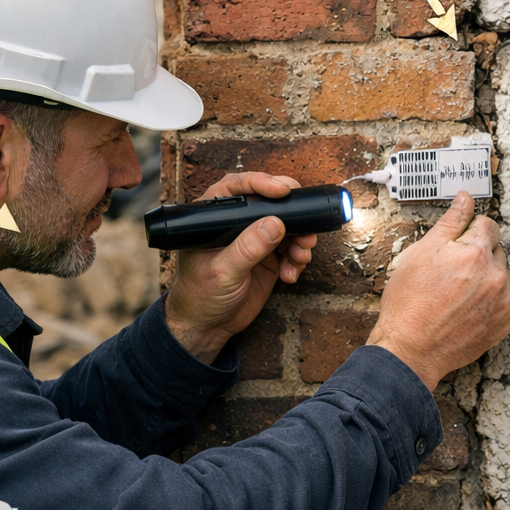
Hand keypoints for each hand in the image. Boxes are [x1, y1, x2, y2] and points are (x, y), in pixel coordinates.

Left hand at [165, 172, 317, 363]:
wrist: (208, 326)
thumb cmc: (200, 296)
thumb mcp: (223, 272)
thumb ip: (248, 248)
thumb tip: (275, 224)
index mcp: (215, 218)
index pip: (237, 188)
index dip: (261, 183)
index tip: (283, 190)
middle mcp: (236, 224)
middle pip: (270, 204)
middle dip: (293, 213)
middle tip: (308, 223)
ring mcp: (254, 240)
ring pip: (287, 226)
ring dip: (300, 239)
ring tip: (300, 257)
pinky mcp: (269, 257)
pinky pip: (292, 249)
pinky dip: (297, 260)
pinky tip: (290, 275)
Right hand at [366, 192, 509, 389]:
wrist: (410, 349)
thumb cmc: (409, 303)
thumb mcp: (421, 253)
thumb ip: (450, 222)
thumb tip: (464, 198)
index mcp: (477, 254)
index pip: (488, 225)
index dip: (468, 232)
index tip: (455, 245)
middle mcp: (496, 277)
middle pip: (496, 251)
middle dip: (477, 255)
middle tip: (450, 272)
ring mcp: (503, 303)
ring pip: (501, 277)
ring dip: (485, 278)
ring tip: (456, 293)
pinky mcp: (503, 325)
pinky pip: (502, 302)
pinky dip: (488, 302)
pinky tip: (464, 309)